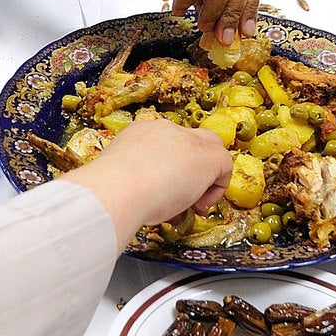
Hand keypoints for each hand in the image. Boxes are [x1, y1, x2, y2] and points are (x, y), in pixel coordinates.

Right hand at [67, 117, 232, 242]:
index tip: (160, 189)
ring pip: (209, 149)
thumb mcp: (117, 176)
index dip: (166, 168)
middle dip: (189, 166)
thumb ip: (130, 177)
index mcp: (140, 132)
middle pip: (188, 142)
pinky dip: (216, 188)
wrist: (118, 189)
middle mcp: (165, 130)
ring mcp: (189, 140)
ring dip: (203, 176)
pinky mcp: (209, 156)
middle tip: (180, 194)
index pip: (163, 144)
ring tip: (190, 203)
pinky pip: (224, 166)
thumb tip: (137, 193)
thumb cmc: (111, 188)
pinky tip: (199, 205)